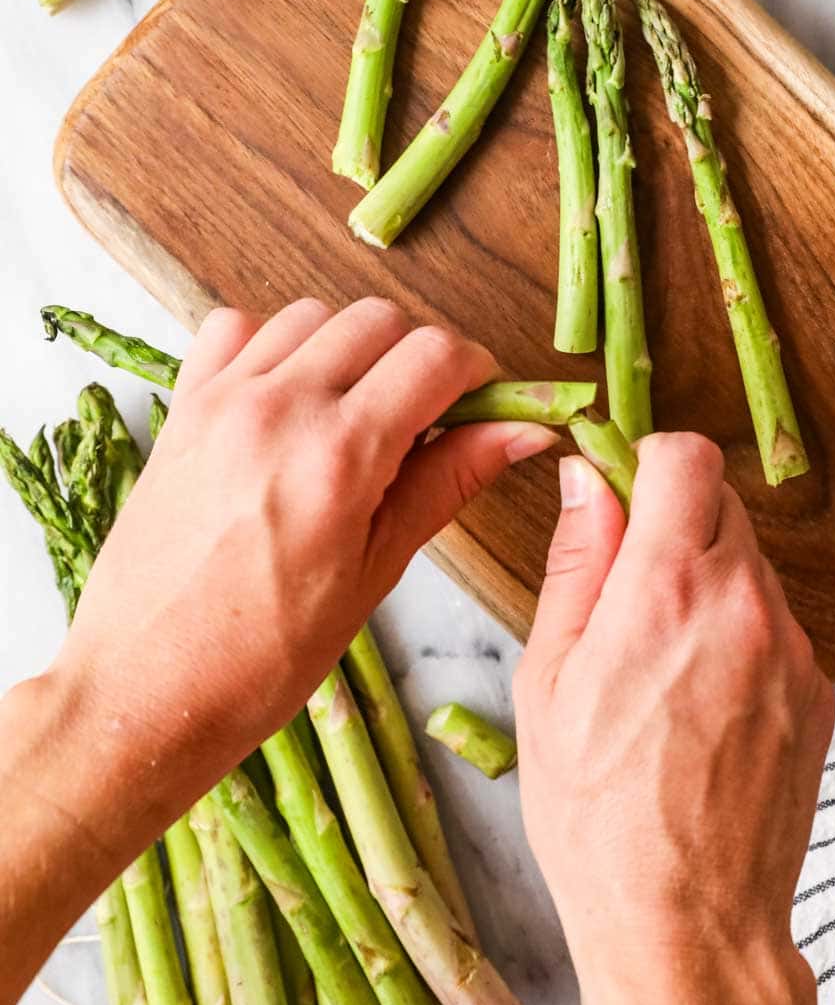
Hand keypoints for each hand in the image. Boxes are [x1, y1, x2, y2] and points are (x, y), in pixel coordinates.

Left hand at [57, 297, 556, 833]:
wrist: (143, 690)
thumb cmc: (262, 657)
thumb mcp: (376, 572)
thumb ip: (448, 483)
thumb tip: (523, 431)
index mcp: (339, 455)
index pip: (436, 356)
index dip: (479, 374)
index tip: (486, 406)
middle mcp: (279, 407)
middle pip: (381, 320)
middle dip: (420, 357)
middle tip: (428, 418)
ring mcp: (223, 399)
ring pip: (314, 315)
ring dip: (352, 347)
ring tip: (358, 411)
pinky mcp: (183, 406)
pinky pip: (237, 328)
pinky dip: (274, 344)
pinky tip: (289, 398)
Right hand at [515, 433, 834, 1004]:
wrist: (688, 922)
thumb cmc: (596, 813)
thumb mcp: (549, 681)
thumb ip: (578, 564)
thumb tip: (589, 480)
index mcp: (666, 587)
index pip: (686, 456)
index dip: (648, 464)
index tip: (623, 500)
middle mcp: (744, 602)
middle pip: (723, 505)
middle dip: (676, 524)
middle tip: (630, 593)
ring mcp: (792, 647)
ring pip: (751, 567)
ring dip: (710, 584)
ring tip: (663, 667)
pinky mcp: (819, 689)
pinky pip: (776, 626)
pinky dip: (741, 638)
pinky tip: (702, 705)